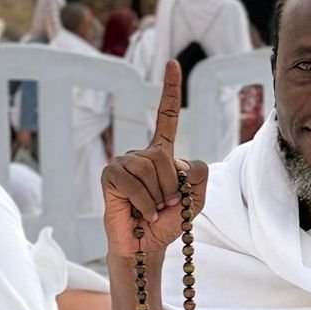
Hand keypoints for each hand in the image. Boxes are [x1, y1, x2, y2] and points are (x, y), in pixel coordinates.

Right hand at [102, 58, 208, 257]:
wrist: (145, 246)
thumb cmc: (166, 222)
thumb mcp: (193, 201)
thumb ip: (199, 178)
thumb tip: (184, 164)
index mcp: (162, 153)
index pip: (166, 117)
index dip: (169, 90)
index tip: (172, 63)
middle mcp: (141, 153)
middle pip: (166, 156)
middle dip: (172, 186)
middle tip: (164, 204)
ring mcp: (124, 162)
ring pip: (152, 169)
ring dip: (158, 197)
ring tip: (150, 209)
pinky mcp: (110, 175)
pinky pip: (135, 183)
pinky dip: (144, 203)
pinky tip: (141, 214)